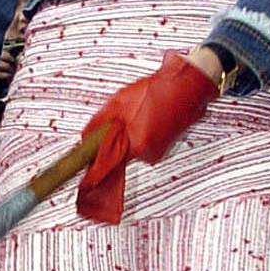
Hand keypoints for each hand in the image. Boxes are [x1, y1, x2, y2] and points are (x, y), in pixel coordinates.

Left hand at [78, 51, 215, 224]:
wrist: (190, 85)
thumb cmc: (156, 91)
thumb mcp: (119, 103)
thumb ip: (101, 125)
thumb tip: (86, 140)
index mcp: (136, 145)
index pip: (106, 166)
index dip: (91, 174)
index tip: (79, 185)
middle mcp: (148, 155)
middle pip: (119, 155)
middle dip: (116, 141)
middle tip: (123, 119)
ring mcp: (158, 153)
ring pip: (131, 149)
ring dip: (131, 135)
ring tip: (142, 113)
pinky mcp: (164, 148)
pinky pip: (144, 145)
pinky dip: (142, 133)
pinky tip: (151, 116)